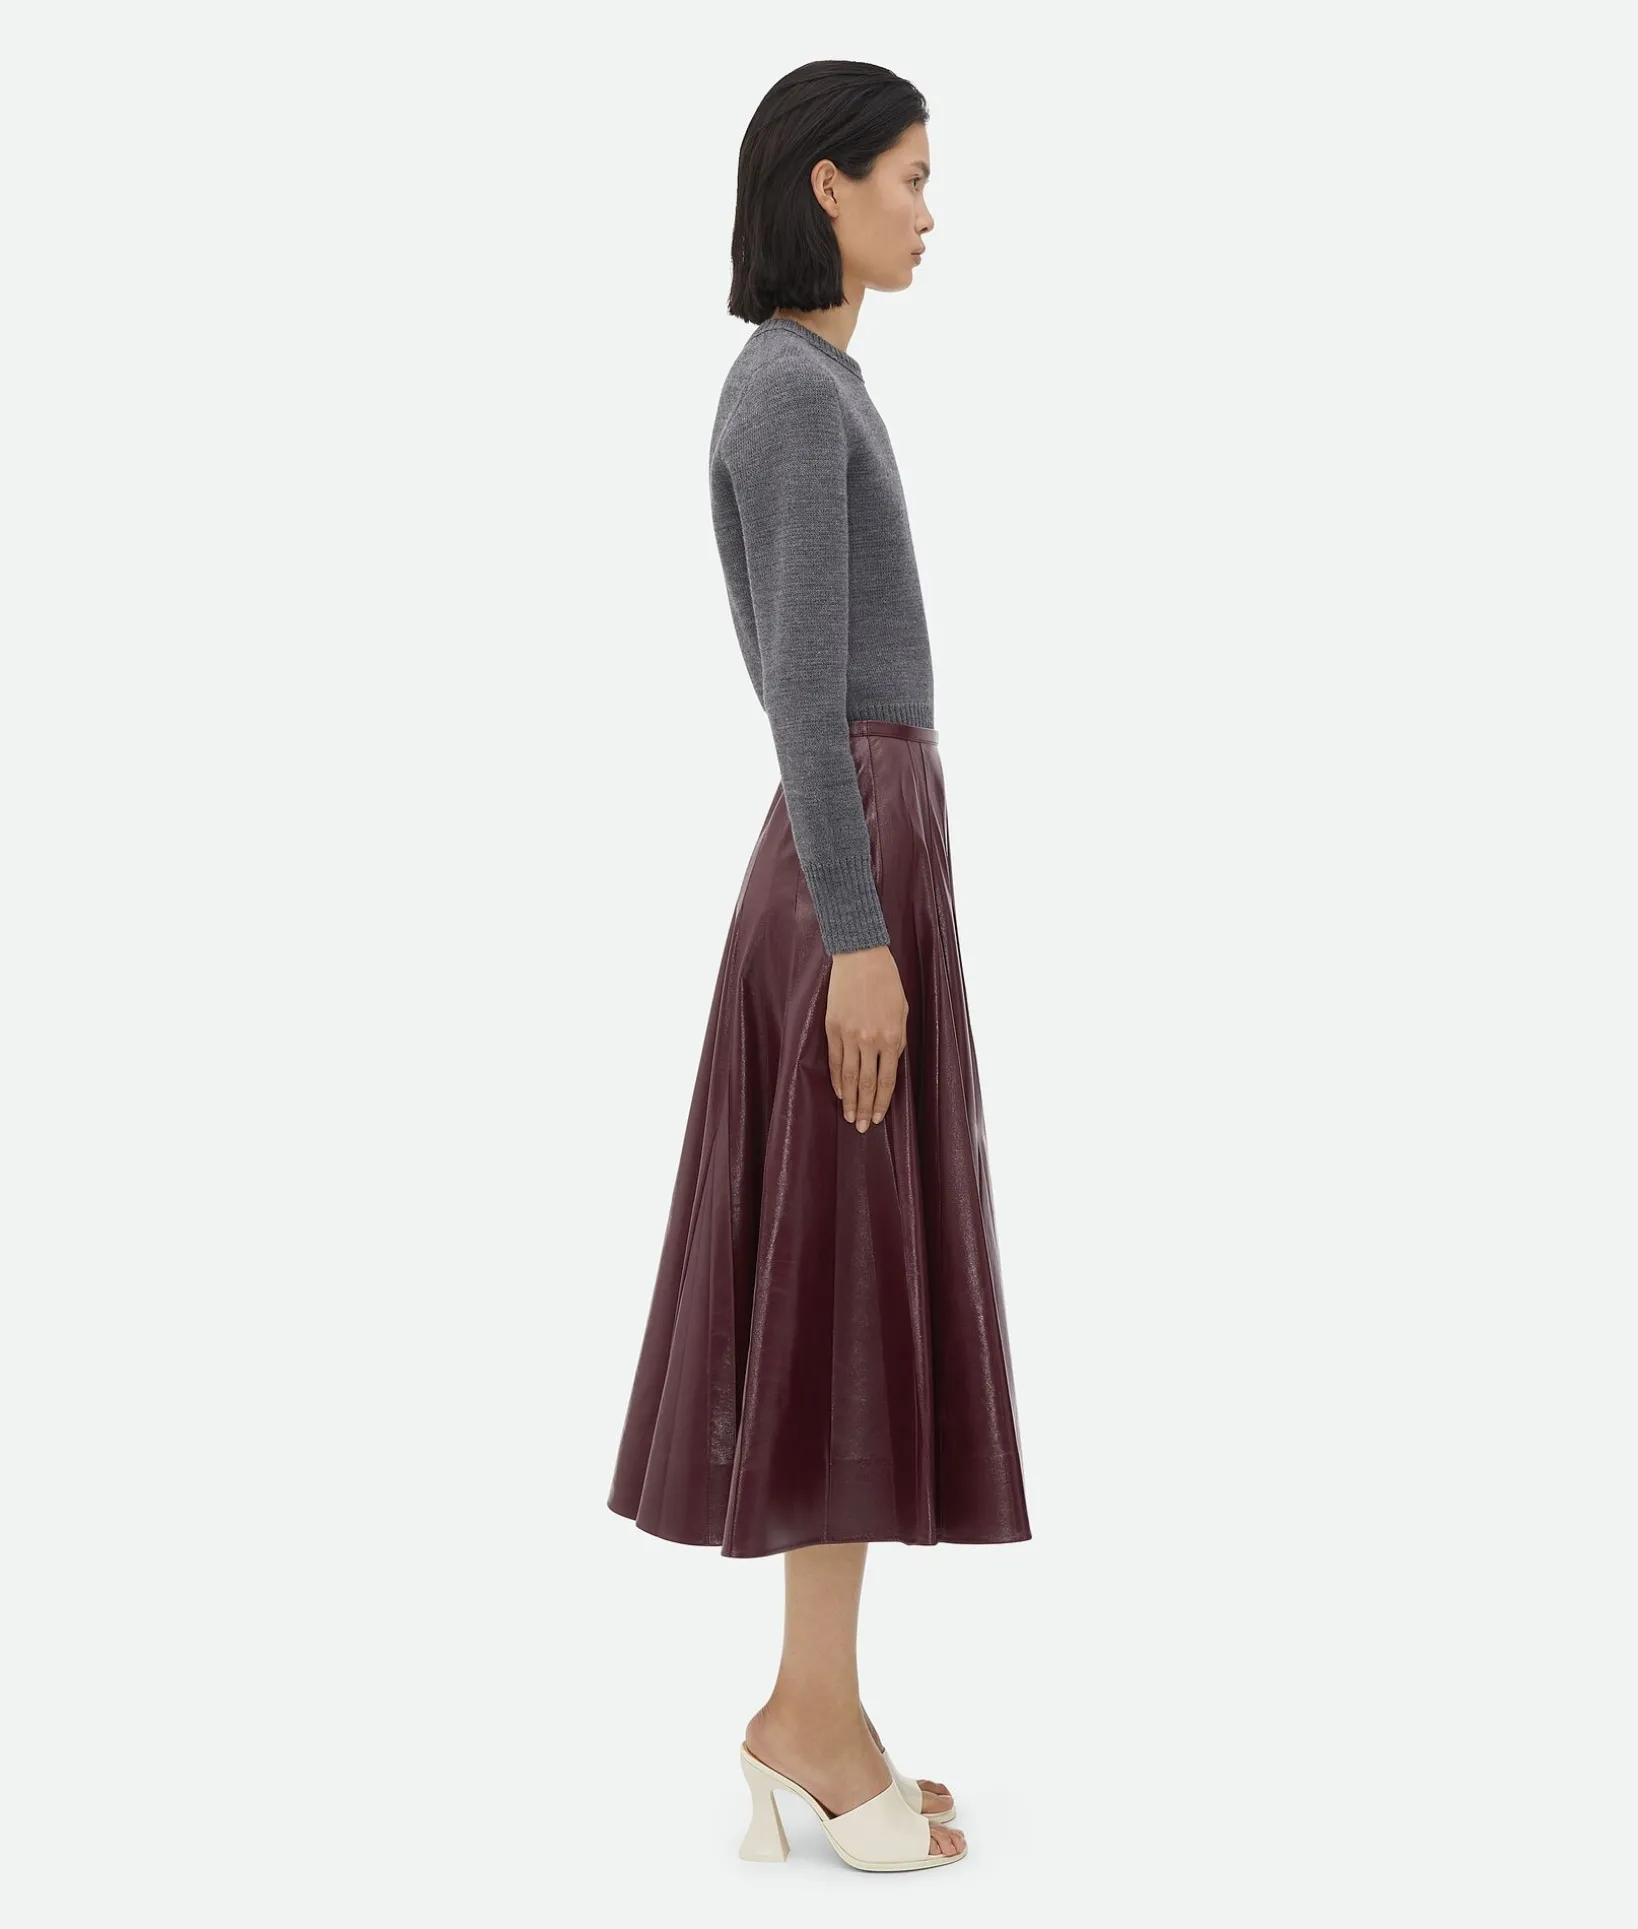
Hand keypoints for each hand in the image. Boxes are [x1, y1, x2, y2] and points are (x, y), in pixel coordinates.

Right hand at [825, 945, 908, 1131]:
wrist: (861, 957)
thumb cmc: (887, 982)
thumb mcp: (902, 1011)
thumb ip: (898, 1040)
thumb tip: (890, 1064)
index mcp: (892, 1037)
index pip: (887, 1080)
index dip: (882, 1102)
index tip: (878, 1118)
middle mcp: (870, 1041)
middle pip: (866, 1084)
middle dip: (865, 1108)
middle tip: (861, 1128)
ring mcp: (849, 1035)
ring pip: (848, 1077)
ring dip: (849, 1100)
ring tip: (849, 1117)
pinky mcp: (832, 1028)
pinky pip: (835, 1061)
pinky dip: (836, 1079)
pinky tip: (839, 1093)